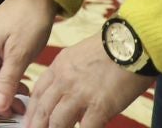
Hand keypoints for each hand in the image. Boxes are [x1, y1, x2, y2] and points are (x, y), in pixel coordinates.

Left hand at [23, 35, 153, 127]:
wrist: (133, 43)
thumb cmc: (111, 48)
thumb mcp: (79, 54)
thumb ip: (69, 74)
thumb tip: (68, 96)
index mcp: (59, 67)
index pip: (38, 93)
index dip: (31, 111)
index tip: (28, 122)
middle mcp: (65, 80)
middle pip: (43, 109)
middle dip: (36, 126)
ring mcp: (81, 94)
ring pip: (57, 122)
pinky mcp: (100, 106)